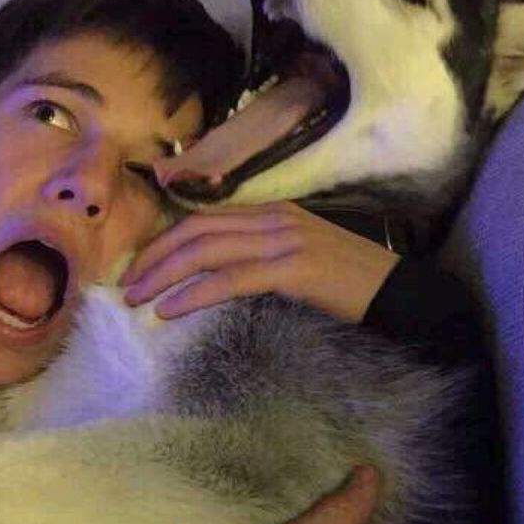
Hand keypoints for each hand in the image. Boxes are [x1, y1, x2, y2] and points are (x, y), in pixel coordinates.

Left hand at [120, 202, 399, 321]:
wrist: (397, 292)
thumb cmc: (347, 281)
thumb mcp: (297, 256)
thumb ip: (258, 254)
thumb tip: (213, 272)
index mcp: (271, 212)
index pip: (203, 219)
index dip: (164, 241)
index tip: (139, 266)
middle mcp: (273, 218)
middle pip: (196, 231)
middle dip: (154, 257)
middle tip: (126, 286)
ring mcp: (284, 240)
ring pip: (207, 251)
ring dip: (163, 275)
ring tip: (136, 299)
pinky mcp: (293, 269)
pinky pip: (230, 279)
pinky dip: (193, 295)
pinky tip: (169, 311)